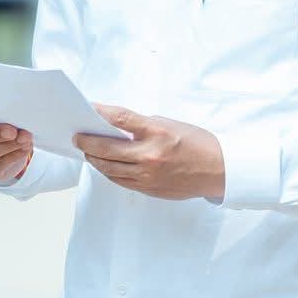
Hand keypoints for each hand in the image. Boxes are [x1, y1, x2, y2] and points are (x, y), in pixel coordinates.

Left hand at [75, 105, 224, 201]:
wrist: (218, 171)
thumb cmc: (198, 144)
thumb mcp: (171, 125)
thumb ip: (144, 127)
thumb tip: (119, 128)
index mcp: (157, 133)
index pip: (120, 119)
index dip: (101, 112)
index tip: (89, 108)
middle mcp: (150, 156)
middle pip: (107, 148)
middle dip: (88, 142)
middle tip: (78, 137)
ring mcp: (148, 176)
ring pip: (109, 169)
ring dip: (95, 159)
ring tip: (88, 152)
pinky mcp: (148, 189)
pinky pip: (121, 180)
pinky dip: (109, 172)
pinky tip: (104, 165)